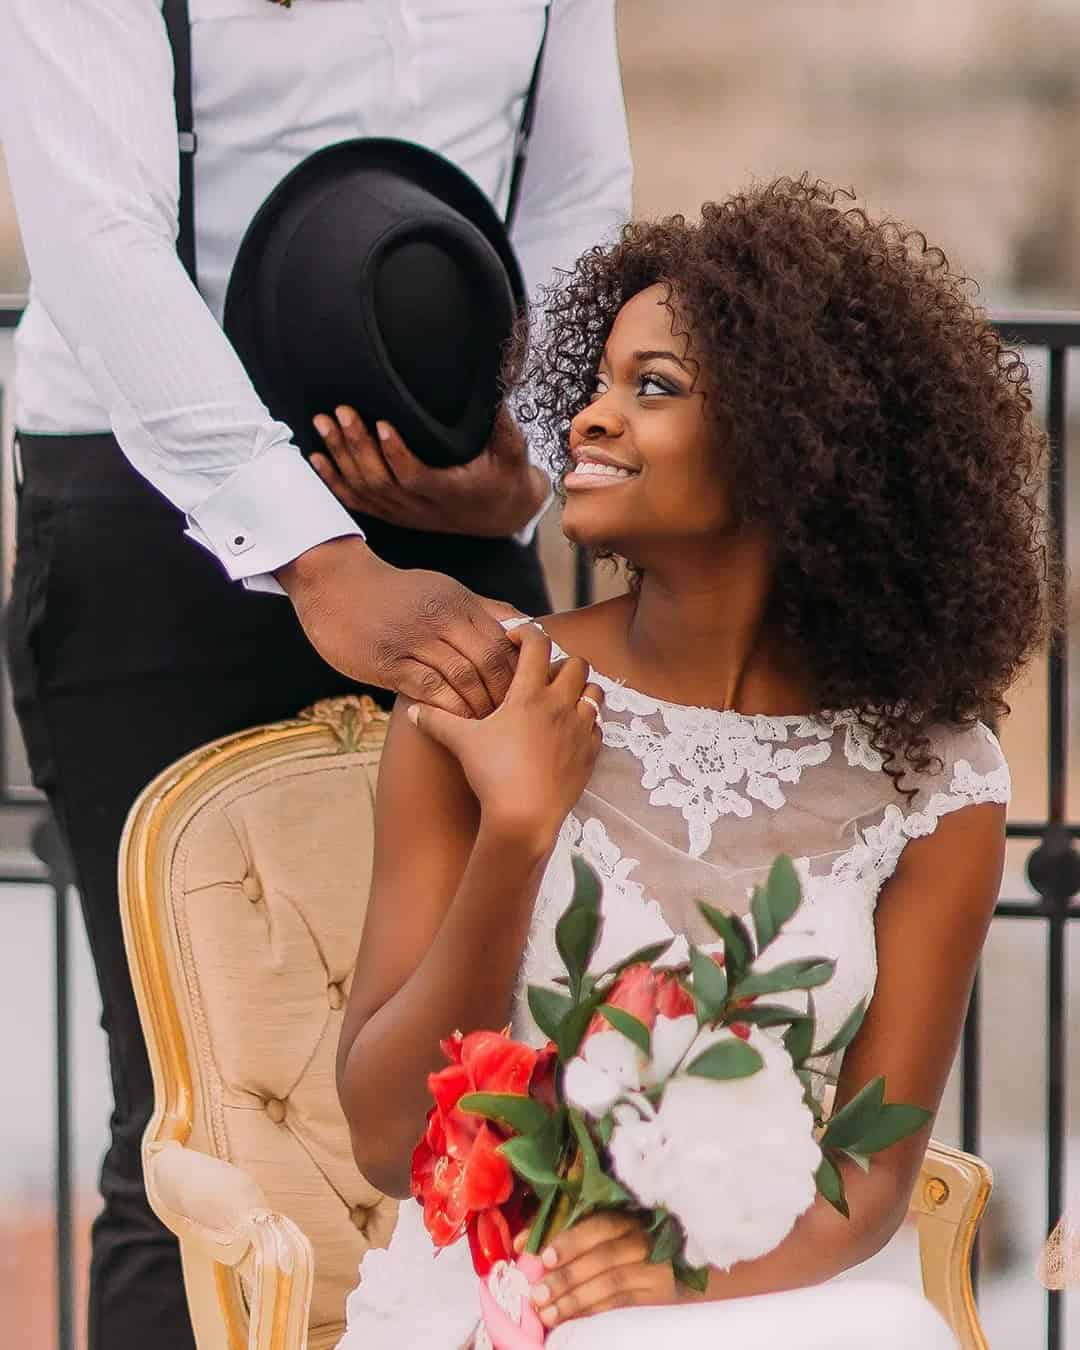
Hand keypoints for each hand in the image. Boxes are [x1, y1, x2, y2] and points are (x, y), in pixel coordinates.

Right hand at [275, 536, 522, 716]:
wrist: (336, 583)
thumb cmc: (395, 592)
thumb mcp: (444, 591)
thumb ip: (484, 610)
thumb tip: (525, 627)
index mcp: (460, 604)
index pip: (506, 642)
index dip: (522, 673)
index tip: (528, 696)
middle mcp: (442, 619)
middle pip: (491, 661)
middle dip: (506, 695)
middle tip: (513, 720)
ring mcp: (416, 640)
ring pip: (464, 677)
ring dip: (481, 706)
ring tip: (490, 728)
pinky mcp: (390, 662)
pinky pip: (430, 688)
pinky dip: (450, 708)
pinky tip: (458, 723)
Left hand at [311, 403, 549, 536]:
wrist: (501, 513)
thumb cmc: (505, 475)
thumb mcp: (512, 450)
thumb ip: (501, 423)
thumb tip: (494, 384)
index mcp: (450, 492)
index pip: (416, 477)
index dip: (396, 454)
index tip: (382, 424)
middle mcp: (422, 508)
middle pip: (380, 481)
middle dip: (357, 446)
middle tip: (341, 412)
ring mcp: (404, 513)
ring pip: (364, 490)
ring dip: (340, 457)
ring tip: (323, 423)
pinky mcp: (394, 514)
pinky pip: (358, 502)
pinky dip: (334, 482)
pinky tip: (315, 459)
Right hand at [407, 625, 602, 848]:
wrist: (524, 816)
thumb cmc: (493, 774)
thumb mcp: (461, 743)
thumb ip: (437, 721)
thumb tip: (412, 710)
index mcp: (529, 694)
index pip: (537, 644)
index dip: (528, 631)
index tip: (515, 638)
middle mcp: (560, 705)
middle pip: (577, 663)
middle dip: (562, 661)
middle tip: (543, 675)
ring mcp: (580, 729)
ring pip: (595, 691)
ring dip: (582, 689)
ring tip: (561, 699)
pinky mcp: (590, 753)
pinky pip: (599, 726)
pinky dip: (588, 722)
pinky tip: (569, 732)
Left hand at [522, 1212, 676, 1328]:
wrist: (676, 1270)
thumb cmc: (624, 1247)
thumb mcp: (597, 1233)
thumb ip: (560, 1232)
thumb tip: (521, 1243)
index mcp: (626, 1217)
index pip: (599, 1224)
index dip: (570, 1241)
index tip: (544, 1259)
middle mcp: (642, 1239)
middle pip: (603, 1257)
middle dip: (566, 1277)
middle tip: (537, 1294)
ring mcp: (653, 1267)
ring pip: (611, 1283)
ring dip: (575, 1300)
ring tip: (548, 1313)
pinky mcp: (658, 1294)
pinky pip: (622, 1304)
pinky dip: (594, 1312)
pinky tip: (572, 1320)